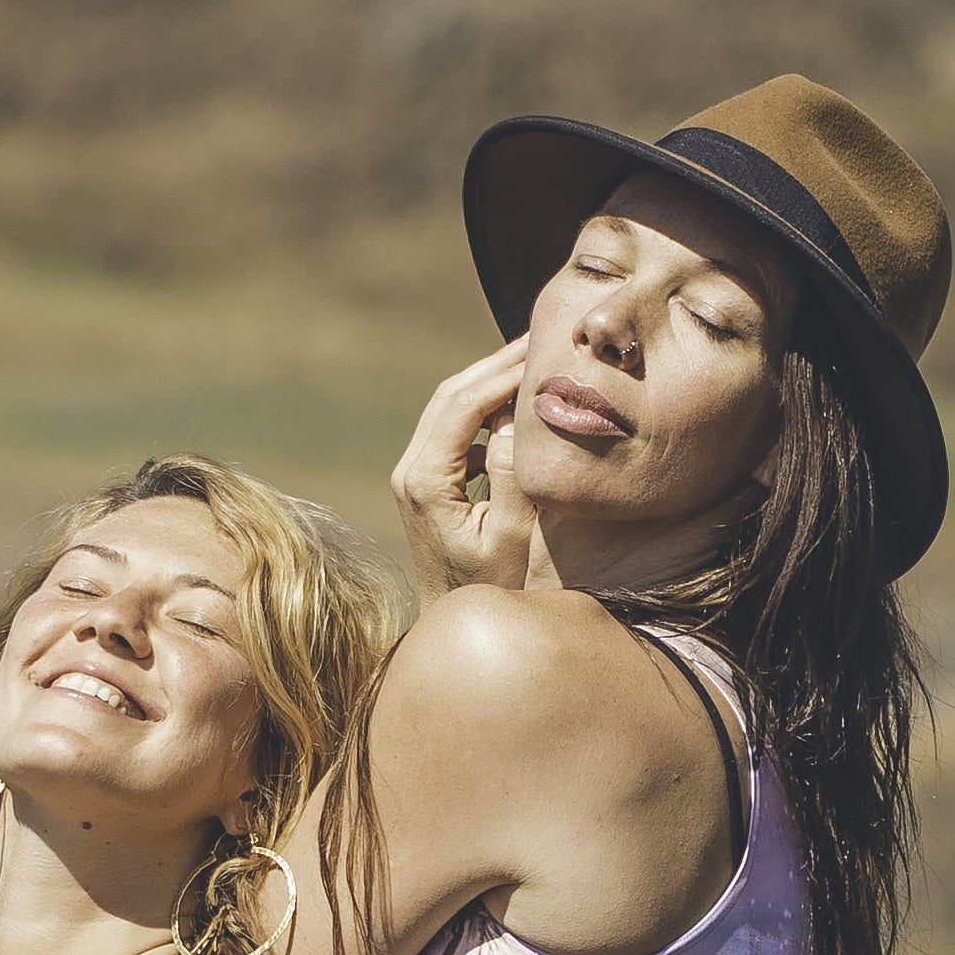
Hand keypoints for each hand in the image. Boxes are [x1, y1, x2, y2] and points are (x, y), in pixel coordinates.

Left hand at [394, 345, 532, 593]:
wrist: (454, 618)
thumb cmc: (491, 586)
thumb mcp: (512, 534)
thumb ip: (513, 473)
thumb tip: (516, 416)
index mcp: (426, 479)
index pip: (464, 404)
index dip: (504, 372)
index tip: (543, 350)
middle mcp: (410, 469)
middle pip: (451, 393)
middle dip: (496, 363)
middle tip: (541, 336)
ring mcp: (414, 473)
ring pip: (450, 405)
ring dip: (490, 379)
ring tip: (535, 358)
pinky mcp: (426, 479)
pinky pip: (454, 426)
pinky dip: (485, 405)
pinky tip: (519, 400)